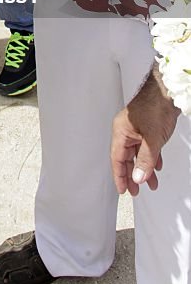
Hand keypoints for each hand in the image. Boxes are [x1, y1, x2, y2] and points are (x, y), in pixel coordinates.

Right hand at [111, 67, 179, 195]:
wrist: (167, 92)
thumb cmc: (155, 107)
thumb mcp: (152, 139)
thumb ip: (145, 160)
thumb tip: (138, 178)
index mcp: (121, 132)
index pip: (117, 159)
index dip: (120, 176)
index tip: (123, 190)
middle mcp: (126, 131)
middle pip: (126, 158)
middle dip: (132, 175)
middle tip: (135, 191)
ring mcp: (136, 129)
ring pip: (138, 154)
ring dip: (144, 169)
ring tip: (151, 184)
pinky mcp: (146, 127)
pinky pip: (146, 147)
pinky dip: (151, 158)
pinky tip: (157, 166)